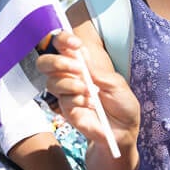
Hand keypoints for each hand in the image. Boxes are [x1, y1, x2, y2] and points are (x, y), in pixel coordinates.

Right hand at [36, 32, 139, 148]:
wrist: (124, 129)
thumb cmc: (122, 103)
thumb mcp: (115, 83)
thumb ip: (96, 70)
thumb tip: (82, 52)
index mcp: (82, 65)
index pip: (62, 46)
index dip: (63, 40)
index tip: (76, 44)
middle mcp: (70, 77)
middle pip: (45, 63)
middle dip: (58, 62)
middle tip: (77, 69)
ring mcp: (66, 94)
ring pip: (52, 82)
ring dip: (72, 84)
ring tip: (90, 91)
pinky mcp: (66, 110)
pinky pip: (63, 100)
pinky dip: (78, 100)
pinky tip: (91, 104)